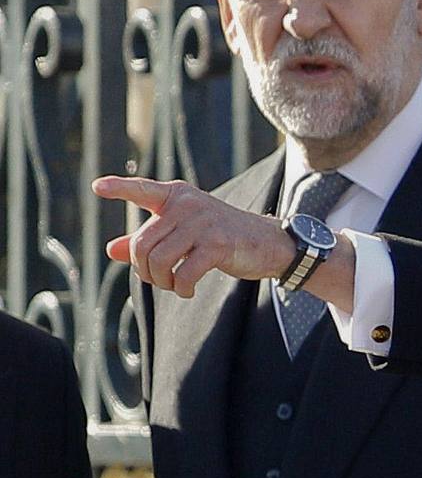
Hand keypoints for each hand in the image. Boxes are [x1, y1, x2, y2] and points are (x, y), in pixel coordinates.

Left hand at [93, 176, 293, 297]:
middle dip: (145, 270)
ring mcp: (203, 223)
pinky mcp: (218, 244)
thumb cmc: (221, 238)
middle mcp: (187, 205)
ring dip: (162, 282)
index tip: (97, 187)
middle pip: (142, 244)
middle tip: (160, 279)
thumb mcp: (183, 234)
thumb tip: (111, 250)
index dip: (120, 188)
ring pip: (159, 261)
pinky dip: (181, 289)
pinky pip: (183, 274)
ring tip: (175, 285)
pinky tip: (188, 290)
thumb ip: (148, 240)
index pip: (143, 190)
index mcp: (177, 197)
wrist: (268, 244)